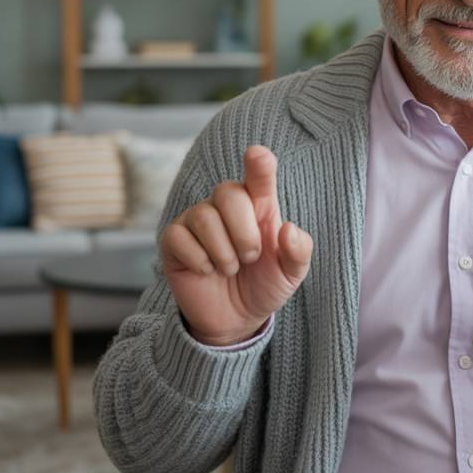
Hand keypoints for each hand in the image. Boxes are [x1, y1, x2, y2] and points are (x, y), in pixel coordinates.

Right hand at [160, 145, 312, 345]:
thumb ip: (298, 251)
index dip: (258, 163)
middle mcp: (227, 206)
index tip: (257, 154)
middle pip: (228, 192)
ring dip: (222, 251)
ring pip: (204, 216)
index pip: (258, 175)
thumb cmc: (265, 284)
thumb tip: (288, 229)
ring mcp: (197, 220)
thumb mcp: (291, 273)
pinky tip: (207, 272)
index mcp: (259, 205)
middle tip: (250, 257)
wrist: (236, 319)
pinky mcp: (174, 240)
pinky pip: (178, 237)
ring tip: (230, 269)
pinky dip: (198, 260)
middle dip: (243, 231)